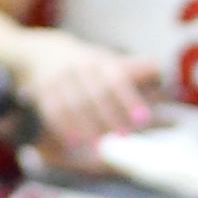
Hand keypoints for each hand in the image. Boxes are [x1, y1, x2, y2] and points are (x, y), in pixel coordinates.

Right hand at [13, 31, 158, 152]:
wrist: (40, 52)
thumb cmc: (84, 63)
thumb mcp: (104, 59)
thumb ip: (130, 68)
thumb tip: (157, 69)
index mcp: (98, 60)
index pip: (116, 79)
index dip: (130, 99)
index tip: (143, 119)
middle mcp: (77, 66)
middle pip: (95, 93)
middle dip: (110, 116)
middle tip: (123, 136)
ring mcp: (57, 77)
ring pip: (73, 104)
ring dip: (86, 126)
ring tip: (98, 146)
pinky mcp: (41, 88)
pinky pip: (53, 109)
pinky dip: (63, 126)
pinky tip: (73, 141)